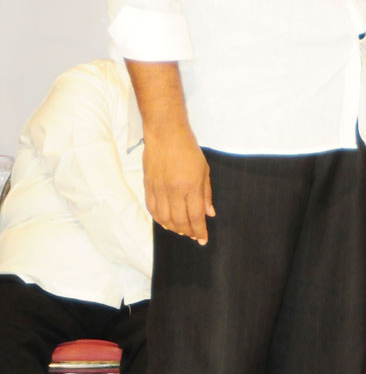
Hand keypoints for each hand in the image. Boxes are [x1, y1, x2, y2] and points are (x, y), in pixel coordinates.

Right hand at [142, 122, 214, 243]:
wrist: (165, 134)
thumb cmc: (187, 149)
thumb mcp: (204, 170)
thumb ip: (206, 194)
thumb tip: (209, 213)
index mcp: (190, 186)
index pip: (195, 216)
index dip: (200, 231)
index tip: (203, 239)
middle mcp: (173, 191)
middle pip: (180, 221)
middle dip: (188, 232)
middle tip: (194, 236)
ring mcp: (159, 189)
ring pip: (165, 219)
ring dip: (174, 228)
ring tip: (181, 231)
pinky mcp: (148, 186)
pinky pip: (153, 209)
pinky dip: (160, 219)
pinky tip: (166, 223)